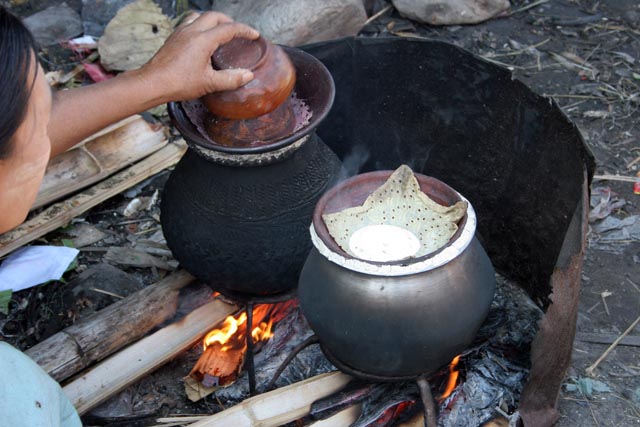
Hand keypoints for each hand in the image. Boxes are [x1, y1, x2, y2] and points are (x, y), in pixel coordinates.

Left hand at [140, 12, 259, 102]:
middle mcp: (192, 31)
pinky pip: (188, 23)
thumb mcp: (209, 83)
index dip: (244, 30)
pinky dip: (200, 25)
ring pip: (199, 16)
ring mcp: (180, 33)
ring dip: (212, 20)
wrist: (152, 83)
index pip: (229, 29)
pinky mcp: (173, 38)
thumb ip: (231, 79)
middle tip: (238, 31)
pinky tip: (201, 38)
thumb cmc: (179, 83)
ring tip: (219, 30)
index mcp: (203, 40)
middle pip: (214, 16)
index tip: (254, 35)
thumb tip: (248, 75)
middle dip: (229, 21)